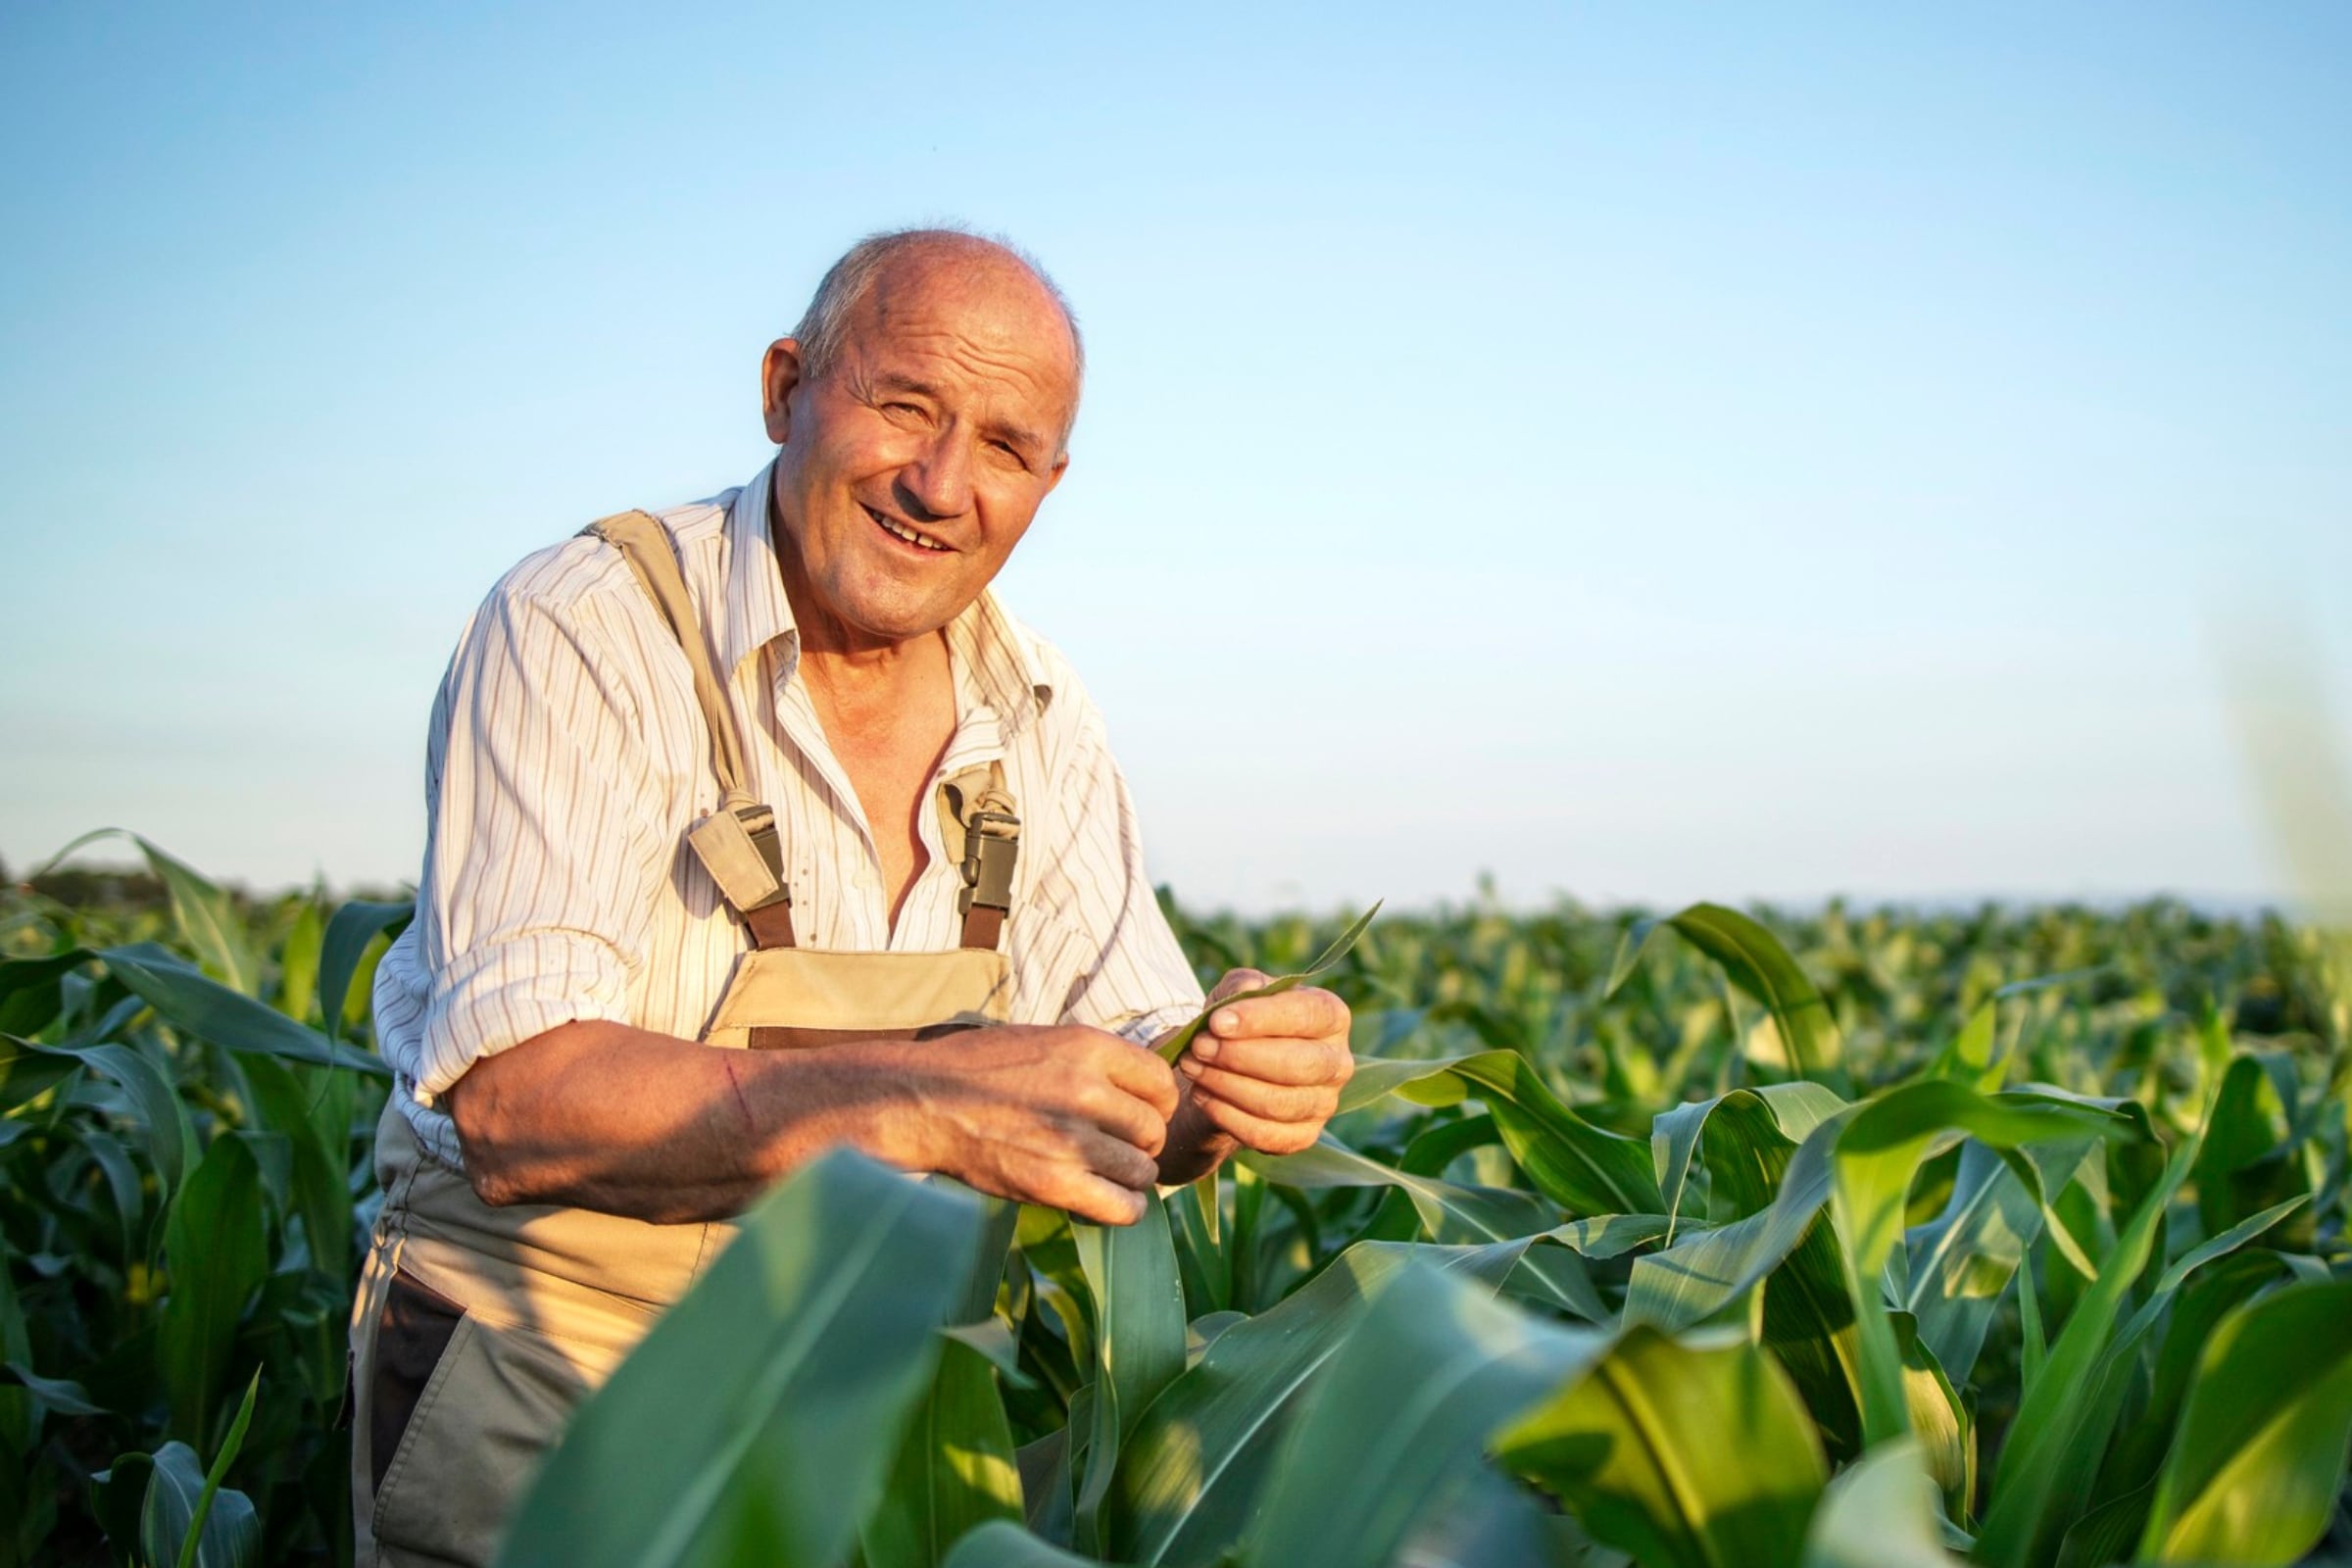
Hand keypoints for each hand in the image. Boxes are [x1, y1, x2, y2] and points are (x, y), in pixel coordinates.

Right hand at [887, 1024, 1179, 1225]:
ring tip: (1104, 1173)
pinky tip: (1107, 1200)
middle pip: (1153, 1129)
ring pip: (1142, 1170)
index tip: (1136, 1112)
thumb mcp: (1044, 1040)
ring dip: (1129, 1176)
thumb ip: (1096, 1061)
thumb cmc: (980, 1068)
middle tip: (1115, 1147)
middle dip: (1140, 1142)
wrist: (924, 1101)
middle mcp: (1086, 1090)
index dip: (1155, 1102)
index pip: (1161, 1082)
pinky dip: (1124, 1209)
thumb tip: (1146, 1090)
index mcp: (1087, 1047)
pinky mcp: (1054, 1184)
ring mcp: (1071, 1140)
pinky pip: (1124, 1207)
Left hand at [1158, 970, 1353, 1182]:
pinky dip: (1228, 1117)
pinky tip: (1201, 1096)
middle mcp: (1338, 1062)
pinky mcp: (1304, 1136)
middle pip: (1297, 1065)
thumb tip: (1250, 988)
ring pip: (1278, 1103)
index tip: (1216, 1022)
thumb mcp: (1237, 992)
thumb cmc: (1241, 1023)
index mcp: (1332, 1016)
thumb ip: (1242, 985)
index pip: (1306, 1015)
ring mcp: (1325, 1103)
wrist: (1232, 1069)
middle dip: (1239, 1057)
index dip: (1260, 1020)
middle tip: (1198, 1047)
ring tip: (1192, 1068)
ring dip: (1226, 1086)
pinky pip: (1267, 1135)